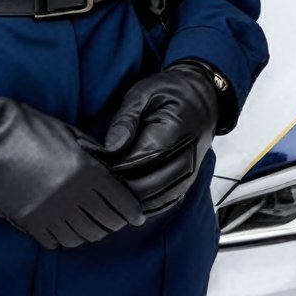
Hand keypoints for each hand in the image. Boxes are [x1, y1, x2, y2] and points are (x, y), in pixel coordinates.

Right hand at [0, 86, 144, 248]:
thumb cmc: (28, 128)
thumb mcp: (69, 132)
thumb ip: (93, 153)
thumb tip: (110, 169)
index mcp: (84, 170)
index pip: (119, 200)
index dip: (131, 211)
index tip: (137, 216)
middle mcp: (70, 196)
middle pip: (104, 222)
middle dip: (115, 223)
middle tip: (118, 221)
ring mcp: (49, 213)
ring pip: (82, 236)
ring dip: (92, 233)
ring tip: (95, 227)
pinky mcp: (29, 223)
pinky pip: (56, 242)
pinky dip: (67, 238)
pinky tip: (69, 229)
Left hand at [100, 62, 220, 216]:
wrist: (205, 96)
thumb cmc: (172, 90)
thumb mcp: (145, 91)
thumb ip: (126, 118)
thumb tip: (110, 148)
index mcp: (170, 136)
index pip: (132, 166)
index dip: (107, 168)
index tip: (89, 162)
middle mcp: (184, 161)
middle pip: (141, 189)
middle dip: (115, 186)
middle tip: (93, 176)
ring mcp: (188, 175)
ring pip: (152, 201)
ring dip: (128, 198)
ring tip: (107, 185)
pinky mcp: (188, 181)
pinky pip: (164, 203)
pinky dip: (144, 204)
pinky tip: (127, 197)